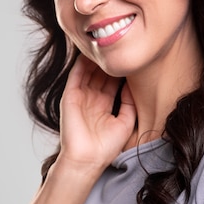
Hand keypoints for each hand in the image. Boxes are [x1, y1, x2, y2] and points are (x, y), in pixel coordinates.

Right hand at [58, 55, 136, 169]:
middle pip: (101, 74)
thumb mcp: (125, 122)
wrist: (87, 159)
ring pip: (88, 71)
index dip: (120, 70)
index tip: (130, 57)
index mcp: (104, 105)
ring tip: (105, 44)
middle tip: (118, 45)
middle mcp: (92, 99)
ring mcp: (81, 97)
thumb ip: (129, 102)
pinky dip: (81, 63)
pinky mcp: (70, 96)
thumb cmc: (106, 147)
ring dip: (95, 59)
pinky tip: (89, 51)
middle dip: (108, 62)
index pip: (113, 82)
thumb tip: (133, 83)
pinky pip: (76, 75)